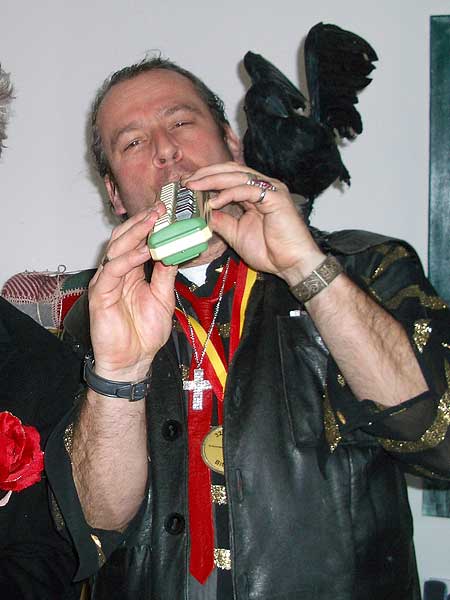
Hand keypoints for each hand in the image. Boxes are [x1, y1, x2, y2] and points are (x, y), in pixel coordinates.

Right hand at [88, 206, 176, 381]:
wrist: (133, 361)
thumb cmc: (145, 333)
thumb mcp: (163, 297)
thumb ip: (165, 273)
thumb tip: (174, 249)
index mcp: (131, 271)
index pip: (137, 241)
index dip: (149, 225)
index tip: (167, 211)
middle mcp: (116, 272)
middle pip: (124, 238)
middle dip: (142, 222)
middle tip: (160, 208)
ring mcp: (106, 282)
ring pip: (117, 249)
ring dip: (136, 233)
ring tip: (154, 221)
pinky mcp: (100, 294)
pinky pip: (112, 270)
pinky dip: (129, 258)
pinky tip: (145, 250)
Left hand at [184, 162, 324, 284]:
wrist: (292, 265)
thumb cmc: (270, 252)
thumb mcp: (236, 234)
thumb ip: (221, 221)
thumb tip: (202, 212)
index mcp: (254, 194)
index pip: (228, 176)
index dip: (207, 178)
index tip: (187, 185)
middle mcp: (264, 187)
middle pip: (231, 171)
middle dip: (206, 174)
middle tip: (186, 181)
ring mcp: (271, 190)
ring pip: (237, 176)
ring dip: (213, 180)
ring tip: (194, 186)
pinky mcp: (276, 197)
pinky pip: (247, 190)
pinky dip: (229, 194)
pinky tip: (214, 201)